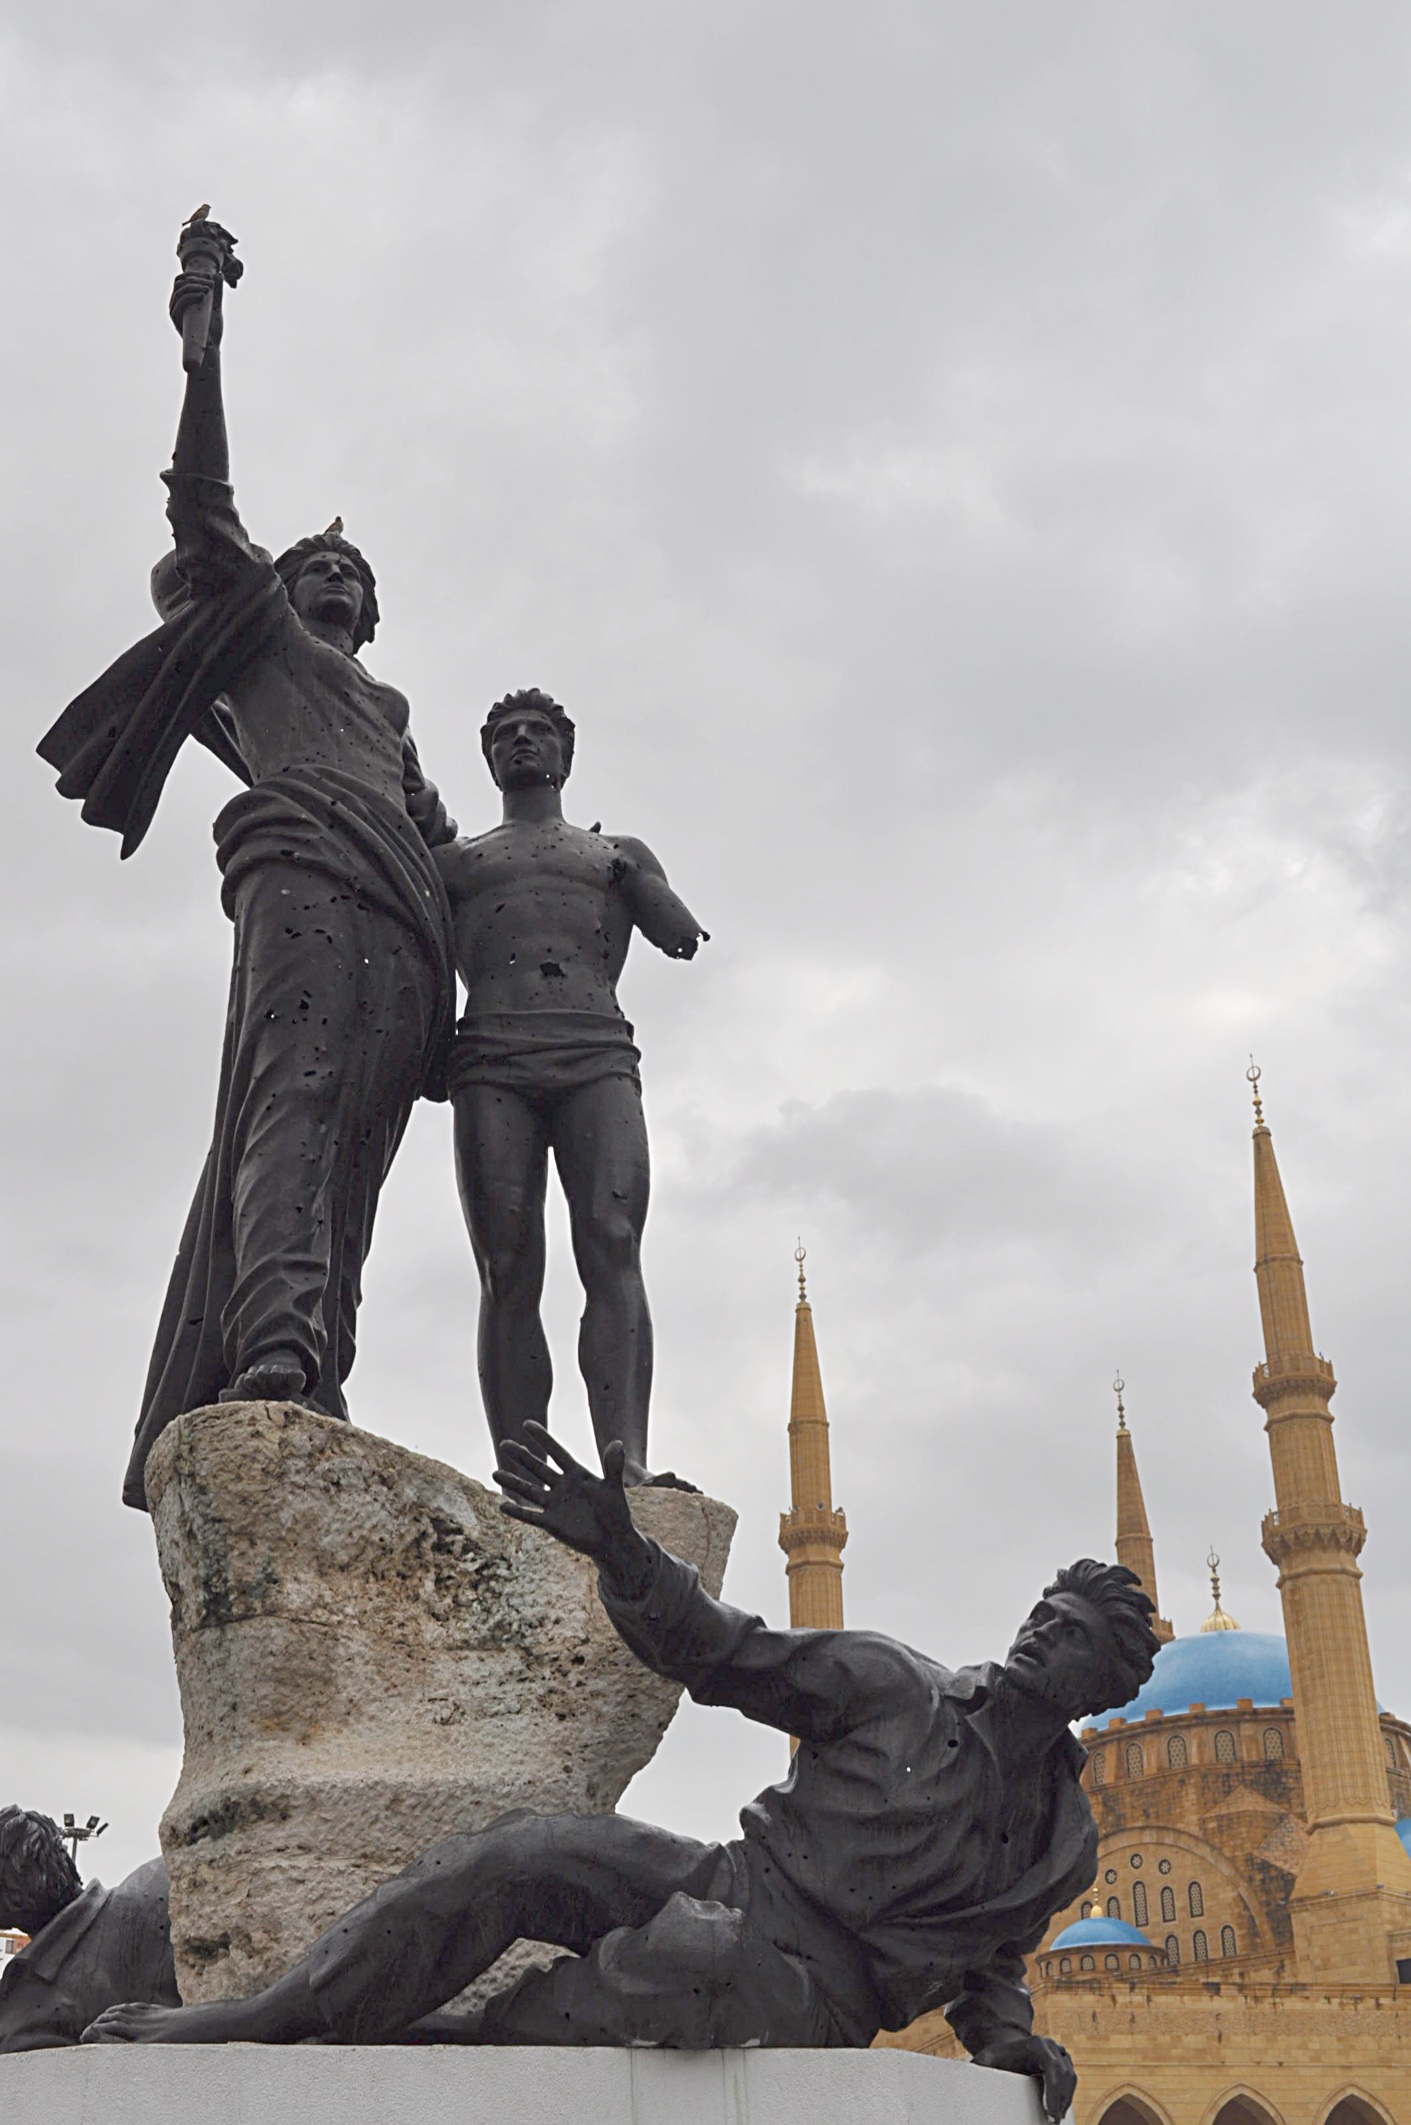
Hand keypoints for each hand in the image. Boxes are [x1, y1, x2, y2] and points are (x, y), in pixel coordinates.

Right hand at [169, 270, 221, 346]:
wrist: (211, 348)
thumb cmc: (212, 330)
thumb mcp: (216, 307)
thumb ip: (217, 292)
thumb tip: (218, 274)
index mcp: (183, 299)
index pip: (182, 280)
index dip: (194, 274)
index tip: (209, 276)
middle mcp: (176, 303)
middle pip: (179, 282)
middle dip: (195, 279)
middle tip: (210, 283)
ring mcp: (174, 310)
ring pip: (179, 290)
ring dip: (194, 285)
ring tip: (208, 288)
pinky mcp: (175, 318)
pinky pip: (179, 302)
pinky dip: (191, 295)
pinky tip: (203, 295)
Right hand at [495, 1424, 651, 1589]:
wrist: (613, 1541)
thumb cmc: (617, 1513)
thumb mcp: (614, 1489)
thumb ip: (613, 1468)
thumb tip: (618, 1443)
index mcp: (577, 1474)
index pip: (557, 1453)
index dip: (543, 1439)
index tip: (527, 1423)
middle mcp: (563, 1486)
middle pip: (538, 1468)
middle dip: (521, 1456)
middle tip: (503, 1443)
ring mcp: (555, 1504)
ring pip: (530, 1491)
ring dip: (513, 1482)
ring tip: (494, 1472)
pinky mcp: (551, 1523)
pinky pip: (531, 1516)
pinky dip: (517, 1512)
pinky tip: (502, 1505)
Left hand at [972, 2034, 1075, 2122]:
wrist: (1005, 2051)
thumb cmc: (995, 2058)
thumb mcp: (985, 2061)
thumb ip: (978, 2067)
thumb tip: (971, 2074)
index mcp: (1035, 2044)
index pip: (1052, 2066)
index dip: (1054, 2091)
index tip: (1050, 2113)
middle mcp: (1050, 2045)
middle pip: (1064, 2074)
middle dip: (1061, 2100)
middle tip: (1053, 2122)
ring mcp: (1059, 2052)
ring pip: (1070, 2078)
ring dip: (1066, 2100)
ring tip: (1056, 2119)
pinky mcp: (1063, 2062)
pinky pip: (1071, 2080)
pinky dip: (1067, 2096)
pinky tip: (1059, 2111)